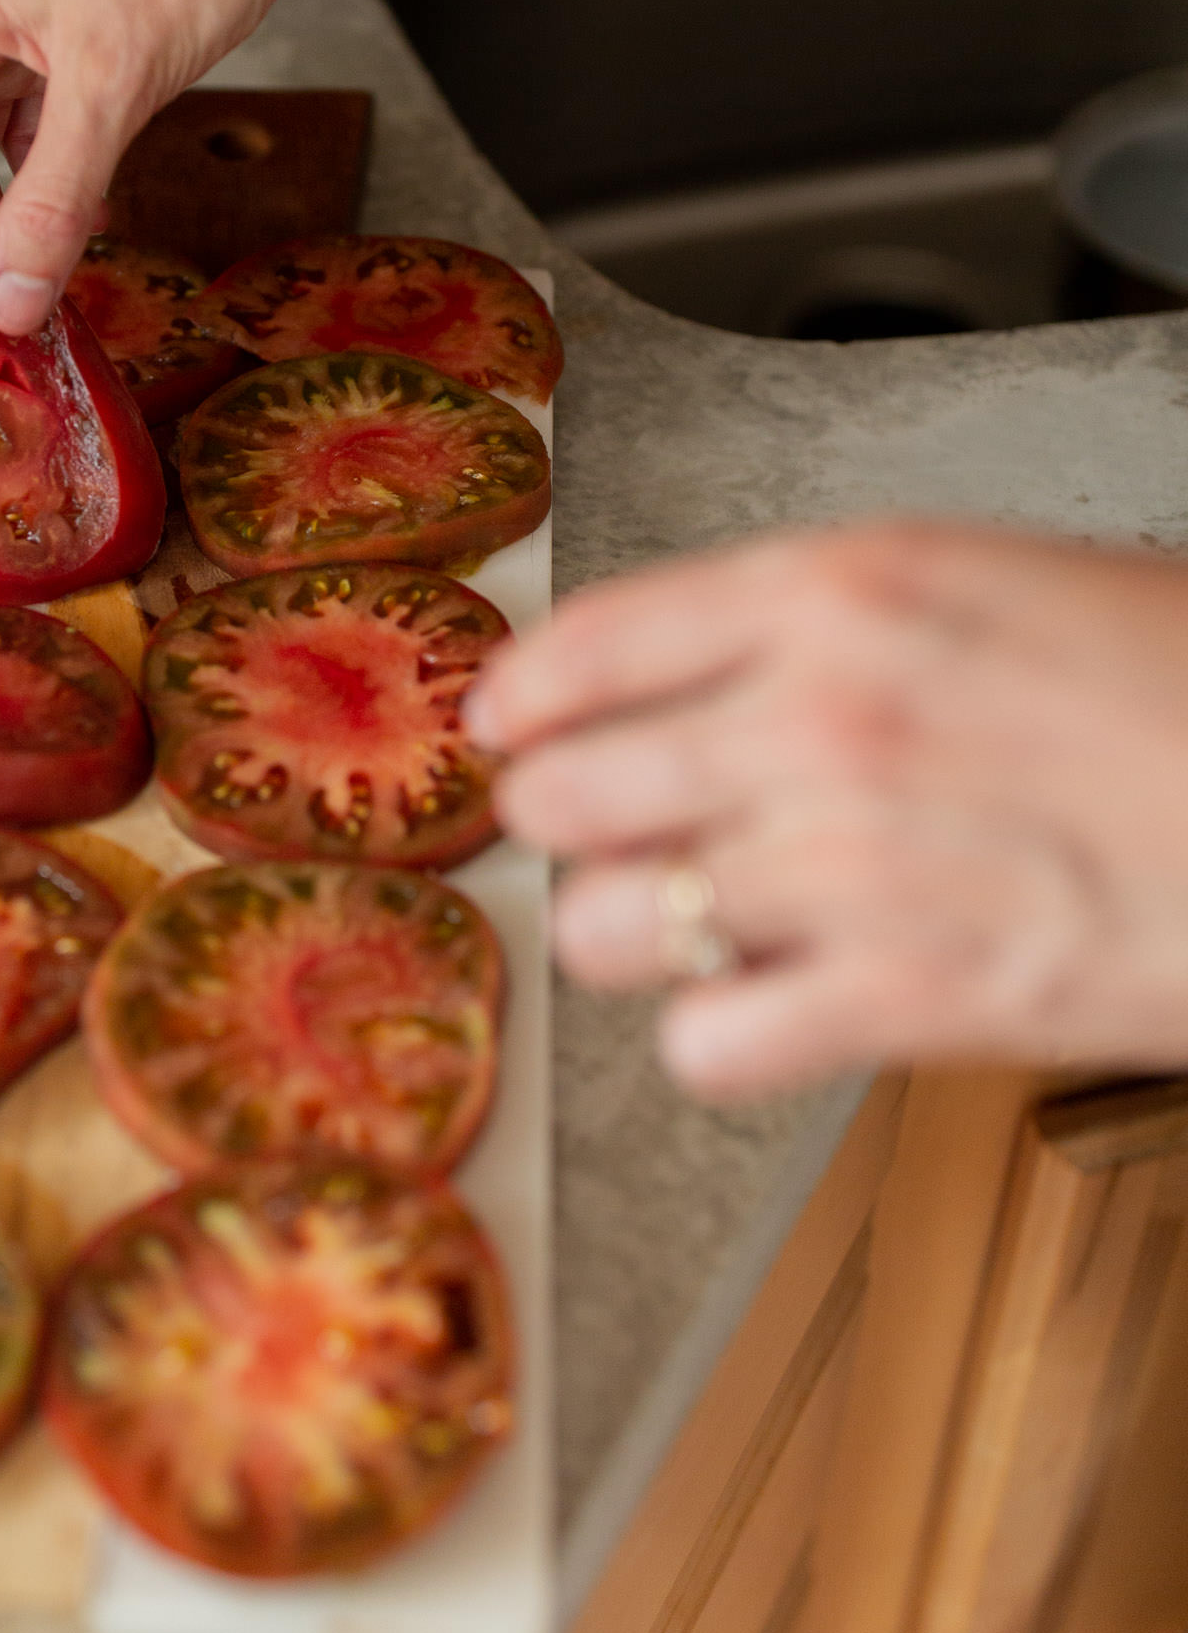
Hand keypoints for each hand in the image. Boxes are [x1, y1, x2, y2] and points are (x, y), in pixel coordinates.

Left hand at [465, 521, 1187, 1100]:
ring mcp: (852, 861)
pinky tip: (793, 1002)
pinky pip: (705, 1046)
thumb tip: (684, 685)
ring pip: (607, 931)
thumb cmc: (1185, 688)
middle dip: (586, 824)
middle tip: (632, 835)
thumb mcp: (995, 587)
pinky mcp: (911, 1000)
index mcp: (841, 586)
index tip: (512, 730)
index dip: (528, 704)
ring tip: (724, 922)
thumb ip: (825, 623)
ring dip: (649, 937)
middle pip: (563, 797)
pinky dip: (733, 1037)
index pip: (583, 647)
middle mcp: (817, 713)